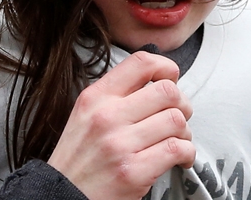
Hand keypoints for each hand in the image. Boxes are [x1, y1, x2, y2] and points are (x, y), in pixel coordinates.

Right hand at [48, 51, 194, 199]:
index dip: (165, 67)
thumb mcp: (85, 115)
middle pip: (167, 91)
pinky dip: (187, 153)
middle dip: (182, 104)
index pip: (140, 63)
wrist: (63, 196)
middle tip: (179, 116)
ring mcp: (120, 144)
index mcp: (95, 97)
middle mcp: (106, 116)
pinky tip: (180, 158)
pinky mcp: (134, 172)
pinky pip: (177, 149)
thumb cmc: (79, 158)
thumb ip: (115, 96)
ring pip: (176, 120)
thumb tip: (157, 81)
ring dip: (185, 132)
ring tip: (178, 140)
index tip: (171, 79)